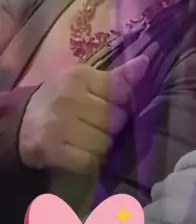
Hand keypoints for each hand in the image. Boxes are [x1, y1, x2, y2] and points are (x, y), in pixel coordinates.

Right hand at [18, 56, 148, 172]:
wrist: (21, 122)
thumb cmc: (61, 99)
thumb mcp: (85, 81)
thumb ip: (117, 76)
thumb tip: (146, 62)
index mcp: (80, 76)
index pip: (122, 91)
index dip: (125, 104)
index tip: (115, 107)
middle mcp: (69, 97)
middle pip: (116, 119)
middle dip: (113, 127)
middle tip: (100, 127)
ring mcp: (59, 124)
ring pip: (105, 142)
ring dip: (102, 147)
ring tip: (90, 141)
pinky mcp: (52, 150)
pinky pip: (90, 161)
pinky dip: (90, 161)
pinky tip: (81, 154)